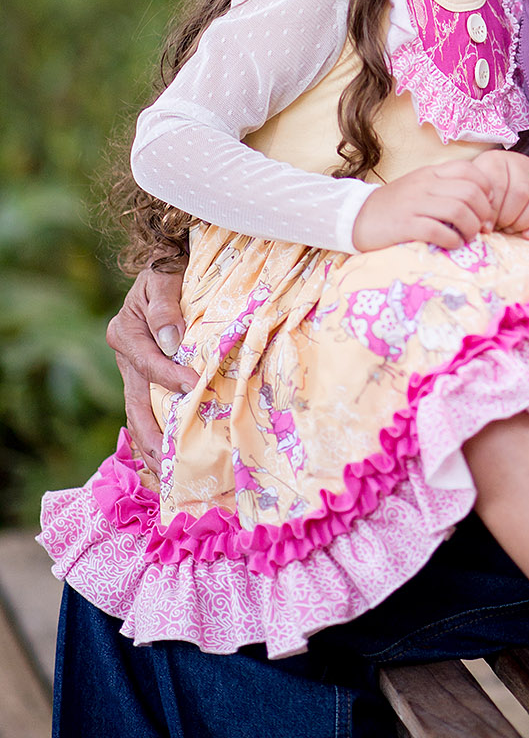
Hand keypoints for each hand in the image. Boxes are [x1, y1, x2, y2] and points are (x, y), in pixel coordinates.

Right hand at [106, 265, 199, 473]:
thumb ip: (165, 306)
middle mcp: (126, 355)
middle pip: (135, 404)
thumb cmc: (170, 268)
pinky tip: (170, 458)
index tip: (193, 387)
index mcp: (125, 332)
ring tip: (169, 473)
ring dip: (153, 443)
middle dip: (151, 436)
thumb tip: (172, 340)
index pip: (148, 363)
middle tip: (171, 462)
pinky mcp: (147, 376)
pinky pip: (150, 409)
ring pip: (139, 414)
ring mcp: (135, 370)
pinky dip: (158, 432)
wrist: (170, 265)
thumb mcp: (164, 277)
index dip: (170, 378)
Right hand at [351, 162, 498, 251]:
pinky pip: (438, 231)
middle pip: (470, 192)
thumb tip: (482, 200)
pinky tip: (452, 245)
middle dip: (483, 213)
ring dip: (471, 228)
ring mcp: (414, 204)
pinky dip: (453, 240)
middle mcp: (424, 184)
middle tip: (482, 228)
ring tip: (467, 238)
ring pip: (458, 210)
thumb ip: (446, 187)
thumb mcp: (421, 186)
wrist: (355, 217)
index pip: (469, 170)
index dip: (486, 188)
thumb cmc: (395, 205)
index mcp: (431, 172)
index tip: (487, 205)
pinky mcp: (405, 225)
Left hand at [470, 150, 528, 235]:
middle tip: (500, 228)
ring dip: (525, 221)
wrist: (499, 178)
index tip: (487, 227)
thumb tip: (486, 229)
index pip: (499, 184)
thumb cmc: (484, 190)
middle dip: (509, 218)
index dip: (493, 211)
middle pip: (521, 193)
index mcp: (496, 160)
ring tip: (511, 229)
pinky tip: (527, 234)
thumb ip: (477, 206)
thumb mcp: (475, 192)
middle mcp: (520, 161)